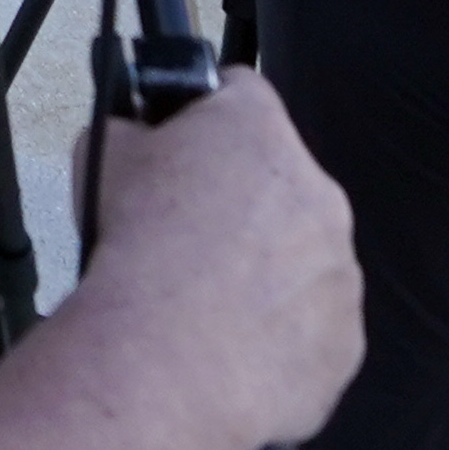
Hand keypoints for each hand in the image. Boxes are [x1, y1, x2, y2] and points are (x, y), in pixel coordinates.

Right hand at [71, 77, 359, 449]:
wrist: (169, 357)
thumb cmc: (137, 249)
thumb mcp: (102, 156)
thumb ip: (133, 134)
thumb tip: (140, 143)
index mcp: (259, 131)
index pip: (240, 93)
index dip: (204, 115)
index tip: (180, 146)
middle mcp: (318, 192)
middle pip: (279, 182)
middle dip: (241, 203)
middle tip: (186, 238)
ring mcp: (342, 271)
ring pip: (304, 259)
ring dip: (266, 272)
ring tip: (206, 304)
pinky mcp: (346, 340)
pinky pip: (313, 327)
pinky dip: (279, 335)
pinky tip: (231, 348)